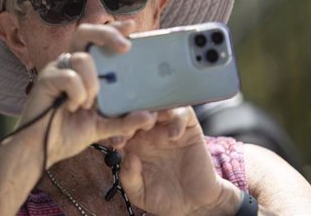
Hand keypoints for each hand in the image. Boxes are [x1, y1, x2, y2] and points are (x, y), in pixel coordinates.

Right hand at [15, 21, 157, 165]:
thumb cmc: (67, 133)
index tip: (132, 26)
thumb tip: (150, 116)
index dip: (113, 28)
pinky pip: (70, 77)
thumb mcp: (103, 126)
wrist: (41, 150)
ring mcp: (57, 70)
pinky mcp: (46, 79)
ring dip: (92, 83)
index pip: (98, 40)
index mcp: (85, 70)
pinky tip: (72, 107)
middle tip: (126, 48)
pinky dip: (77, 94)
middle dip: (106, 33)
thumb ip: (125, 121)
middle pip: (85, 32)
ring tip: (88, 104)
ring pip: (82, 59)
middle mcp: (70, 64)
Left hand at [120, 107, 240, 215]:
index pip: (120, 127)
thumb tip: (127, 155)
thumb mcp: (140, 193)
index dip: (116, 130)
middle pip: (137, 111)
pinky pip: (183, 113)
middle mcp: (150, 133)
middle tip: (132, 125)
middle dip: (131, 115)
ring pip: (159, 106)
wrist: (195, 204)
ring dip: (153, 111)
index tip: (117, 141)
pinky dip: (177, 119)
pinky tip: (173, 135)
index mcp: (134, 144)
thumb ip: (129, 177)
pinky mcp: (189, 130)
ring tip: (150, 123)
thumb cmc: (165, 198)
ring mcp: (168, 129)